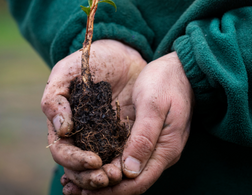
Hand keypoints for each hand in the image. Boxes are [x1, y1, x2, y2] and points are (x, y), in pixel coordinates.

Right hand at [41, 40, 145, 191]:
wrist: (121, 53)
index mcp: (64, 124)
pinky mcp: (123, 135)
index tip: (94, 161)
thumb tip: (62, 131)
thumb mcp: (66, 72)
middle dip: (90, 178)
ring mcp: (103, 137)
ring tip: (119, 179)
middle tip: (107, 179)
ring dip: (107, 178)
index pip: (63, 152)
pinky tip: (131, 172)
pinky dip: (123, 167)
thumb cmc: (89, 60)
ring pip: (100, 167)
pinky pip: (122, 156)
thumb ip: (55, 99)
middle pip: (80, 168)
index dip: (75, 162)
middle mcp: (82, 136)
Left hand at [64, 52, 193, 194]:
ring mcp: (152, 147)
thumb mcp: (154, 105)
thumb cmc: (167, 82)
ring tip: (73, 182)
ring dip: (101, 178)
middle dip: (102, 188)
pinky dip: (106, 163)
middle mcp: (159, 154)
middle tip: (72, 190)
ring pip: (126, 172)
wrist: (179, 70)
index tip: (86, 191)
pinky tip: (87, 162)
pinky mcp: (144, 138)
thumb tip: (130, 170)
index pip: (138, 182)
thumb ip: (144, 137)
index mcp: (166, 149)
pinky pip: (124, 157)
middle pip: (130, 182)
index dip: (112, 190)